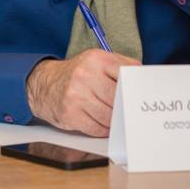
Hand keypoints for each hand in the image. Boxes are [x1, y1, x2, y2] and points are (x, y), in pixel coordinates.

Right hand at [25, 50, 139, 135]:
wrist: (45, 85)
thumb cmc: (78, 74)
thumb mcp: (97, 61)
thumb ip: (122, 65)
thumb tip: (144, 78)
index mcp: (96, 59)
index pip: (125, 75)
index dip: (134, 88)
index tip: (139, 96)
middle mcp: (85, 76)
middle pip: (118, 99)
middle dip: (124, 107)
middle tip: (129, 111)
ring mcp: (76, 96)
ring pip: (109, 116)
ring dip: (115, 120)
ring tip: (116, 117)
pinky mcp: (70, 114)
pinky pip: (97, 128)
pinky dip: (104, 129)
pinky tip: (103, 123)